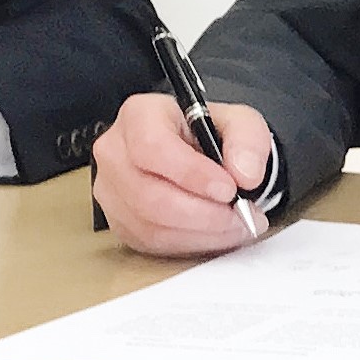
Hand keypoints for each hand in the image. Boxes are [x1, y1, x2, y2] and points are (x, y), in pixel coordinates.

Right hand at [90, 90, 273, 255]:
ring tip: (236, 225)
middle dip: (204, 214)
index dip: (191, 173)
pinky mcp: (120, 222)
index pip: (152, 147)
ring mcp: (111, 190)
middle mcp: (115, 151)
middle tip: (242, 214)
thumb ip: (248, 141)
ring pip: (151, 225)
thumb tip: (244, 174)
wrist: (195, 156)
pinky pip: (152, 243)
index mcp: (139, 115)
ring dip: (202, 232)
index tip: (228, 189)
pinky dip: (191, 243)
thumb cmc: (207, 135)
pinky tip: (215, 233)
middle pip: (149, 195)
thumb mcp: (239, 122)